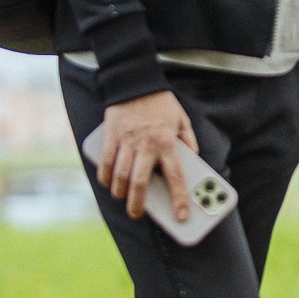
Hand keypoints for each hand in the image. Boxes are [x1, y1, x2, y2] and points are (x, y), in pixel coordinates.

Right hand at [96, 91, 195, 222]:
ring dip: (120, 192)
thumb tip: (193, 161)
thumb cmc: (161, 104)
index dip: (179, 198)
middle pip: (140, 182)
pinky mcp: (110, 136)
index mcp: (168, 142)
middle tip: (137, 214)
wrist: (136, 82)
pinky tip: (108, 183)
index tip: (181, 216)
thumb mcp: (183, 120)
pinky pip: (105, 162)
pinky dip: (104, 176)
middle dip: (137, 203)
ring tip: (123, 199)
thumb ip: (189, 141)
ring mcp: (126, 140)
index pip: (176, 176)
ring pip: (120, 175)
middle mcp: (147, 144)